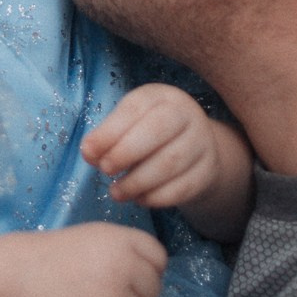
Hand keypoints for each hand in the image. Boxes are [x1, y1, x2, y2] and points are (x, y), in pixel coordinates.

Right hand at [0, 223, 165, 296]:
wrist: (8, 276)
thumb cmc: (44, 257)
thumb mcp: (90, 239)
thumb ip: (121, 254)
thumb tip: (145, 283)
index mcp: (123, 240)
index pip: (159, 260)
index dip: (144, 273)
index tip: (124, 280)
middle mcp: (125, 267)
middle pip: (151, 295)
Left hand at [82, 83, 227, 208]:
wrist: (194, 149)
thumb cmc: (149, 133)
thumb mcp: (129, 124)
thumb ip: (107, 136)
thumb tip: (89, 152)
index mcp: (161, 96)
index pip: (134, 109)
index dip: (109, 132)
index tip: (88, 152)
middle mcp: (186, 113)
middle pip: (157, 130)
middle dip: (125, 153)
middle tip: (105, 170)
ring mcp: (202, 142)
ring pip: (170, 162)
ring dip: (138, 181)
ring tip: (116, 192)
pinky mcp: (209, 170)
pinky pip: (183, 187)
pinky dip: (156, 197)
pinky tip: (139, 199)